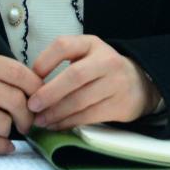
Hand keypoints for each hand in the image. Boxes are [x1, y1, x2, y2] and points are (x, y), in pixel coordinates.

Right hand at [0, 48, 43, 153]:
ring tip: (6, 132)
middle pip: (14, 98)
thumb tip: (32, 88)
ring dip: (10, 132)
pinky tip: (2, 145)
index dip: (34, 88)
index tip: (39, 100)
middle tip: (27, 123)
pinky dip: (0, 145)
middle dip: (27, 115)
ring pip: (3, 121)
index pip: (16, 70)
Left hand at [26, 35, 160, 130]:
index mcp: (91, 44)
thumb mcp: (85, 56)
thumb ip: (62, 64)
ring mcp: (116, 83)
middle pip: (74, 76)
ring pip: (81, 100)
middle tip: (32, 106)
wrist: (139, 84)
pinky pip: (89, 116)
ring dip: (56, 112)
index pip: (64, 45)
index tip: (30, 78)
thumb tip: (30, 85)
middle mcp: (106, 60)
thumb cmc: (100, 69)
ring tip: (40, 120)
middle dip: (50, 93)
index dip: (44, 61)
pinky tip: (56, 125)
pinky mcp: (120, 105)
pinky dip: (69, 122)